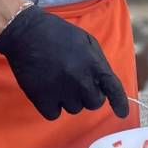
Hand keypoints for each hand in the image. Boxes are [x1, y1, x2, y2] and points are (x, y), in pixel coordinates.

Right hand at [0, 5, 129, 121]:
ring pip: (74, 109)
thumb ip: (98, 62)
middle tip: (76, 83)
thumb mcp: (86, 40)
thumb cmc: (57, 34)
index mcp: (93, 64)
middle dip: (88, 96)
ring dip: (68, 100)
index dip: (120, 103)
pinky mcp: (42, 99)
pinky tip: (46, 91)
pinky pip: (54, 115)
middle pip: (93, 103)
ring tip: (57, 81)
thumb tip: (105, 83)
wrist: (25, 33)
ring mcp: (62, 91)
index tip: (122, 114)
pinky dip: (51, 107)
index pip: (113, 88)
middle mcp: (80, 80)